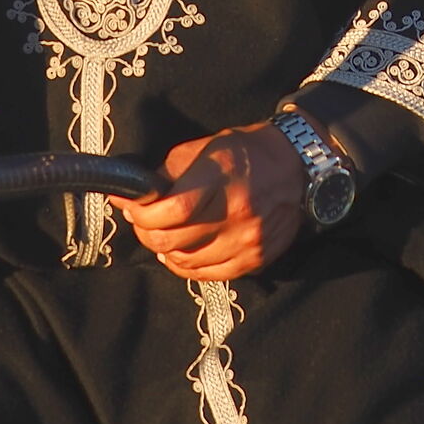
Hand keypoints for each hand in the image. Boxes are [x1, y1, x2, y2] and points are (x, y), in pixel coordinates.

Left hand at [118, 122, 308, 281]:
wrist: (294, 168)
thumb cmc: (244, 153)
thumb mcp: (204, 147)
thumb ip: (169, 173)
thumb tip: (136, 196)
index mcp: (221, 177)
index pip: (173, 208)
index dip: (142, 213)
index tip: (129, 205)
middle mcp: (237, 212)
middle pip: (174, 240)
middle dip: (146, 232)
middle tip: (141, 221)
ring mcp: (248, 241)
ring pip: (187, 261)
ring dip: (164, 250)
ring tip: (161, 233)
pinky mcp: (256, 260)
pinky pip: (209, 275)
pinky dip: (187, 266)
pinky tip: (181, 251)